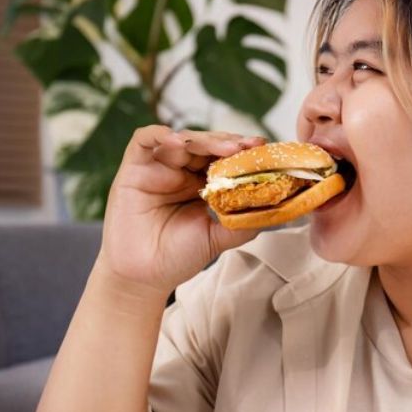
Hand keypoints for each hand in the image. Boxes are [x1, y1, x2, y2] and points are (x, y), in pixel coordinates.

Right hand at [96, 125, 266, 296]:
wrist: (143, 276)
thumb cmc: (178, 256)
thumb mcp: (218, 237)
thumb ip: (244, 221)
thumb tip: (278, 209)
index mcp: (201, 183)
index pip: (223, 157)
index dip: (242, 151)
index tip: (262, 150)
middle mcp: (180, 171)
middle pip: (206, 143)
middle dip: (228, 142)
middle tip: (247, 147)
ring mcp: (158, 168)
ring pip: (182, 139)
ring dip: (205, 139)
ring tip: (226, 148)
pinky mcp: (133, 168)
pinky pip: (143, 140)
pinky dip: (160, 134)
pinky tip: (177, 141)